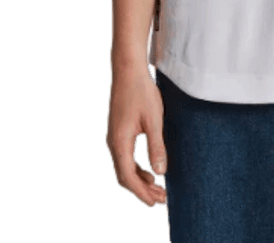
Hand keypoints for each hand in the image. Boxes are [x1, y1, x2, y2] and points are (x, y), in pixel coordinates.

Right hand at [105, 64, 168, 207]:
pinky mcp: (116, 133)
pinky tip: (150, 170)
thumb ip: (156, 147)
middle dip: (142, 191)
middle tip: (161, 199)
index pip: (128, 179)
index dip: (142, 194)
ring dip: (140, 180)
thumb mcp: (153, 120)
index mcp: (119, 144)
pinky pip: (124, 159)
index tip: (157, 203)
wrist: (127, 70)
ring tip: (158, 187)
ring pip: (123, 169)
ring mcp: (112, 139)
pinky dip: (136, 169)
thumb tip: (160, 174)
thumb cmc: (141, 92)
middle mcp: (112, 144)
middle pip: (124, 178)